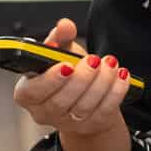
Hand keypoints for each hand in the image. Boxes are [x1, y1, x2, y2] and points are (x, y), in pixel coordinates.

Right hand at [12, 17, 130, 141]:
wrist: (86, 98)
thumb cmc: (67, 74)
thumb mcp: (60, 53)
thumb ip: (60, 38)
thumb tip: (64, 25)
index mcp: (28, 93)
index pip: (32, 92)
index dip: (49, 80)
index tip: (67, 65)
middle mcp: (44, 112)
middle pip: (61, 101)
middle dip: (81, 79)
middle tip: (94, 60)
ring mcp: (67, 123)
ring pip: (84, 107)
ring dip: (101, 82)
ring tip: (110, 64)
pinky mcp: (91, 125)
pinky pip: (105, 110)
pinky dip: (116, 91)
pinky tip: (121, 75)